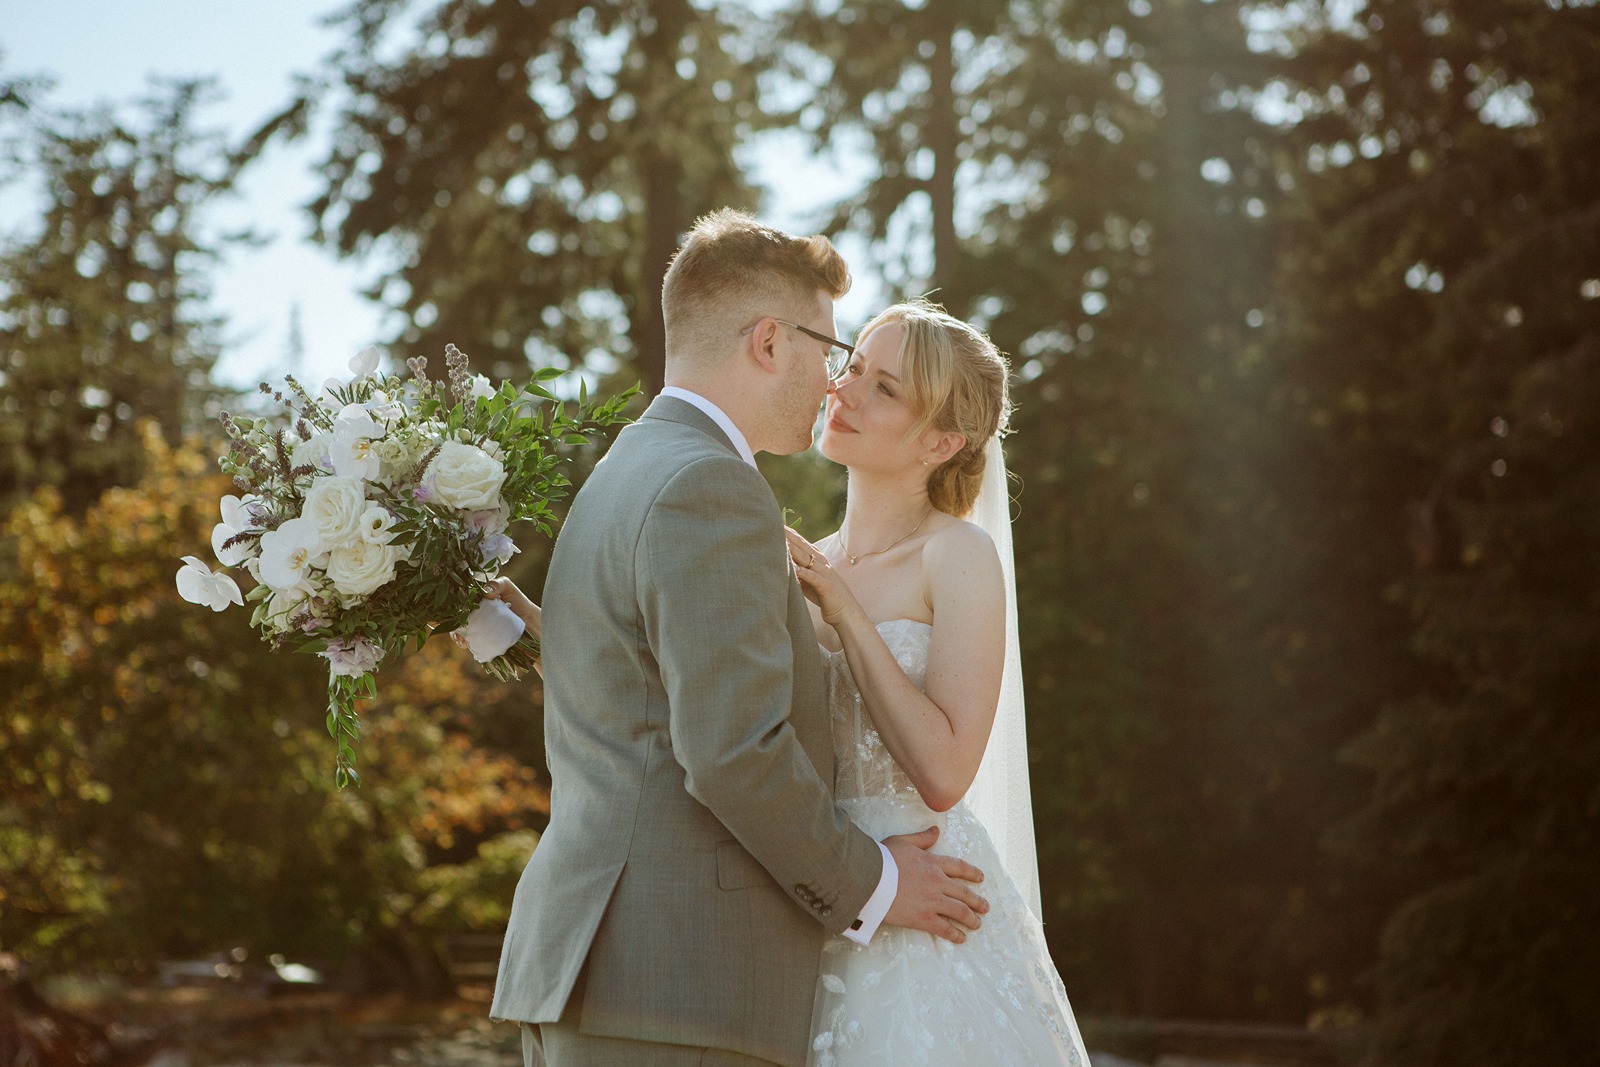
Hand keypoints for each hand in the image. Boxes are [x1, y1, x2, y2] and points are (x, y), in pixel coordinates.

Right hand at [451, 577, 540, 649]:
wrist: (527, 619)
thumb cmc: (516, 600)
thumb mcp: (507, 587)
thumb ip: (497, 584)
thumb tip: (487, 593)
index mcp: (473, 598)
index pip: (457, 601)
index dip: (452, 606)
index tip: (454, 612)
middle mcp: (471, 611)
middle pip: (455, 617)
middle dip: (452, 623)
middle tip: (457, 629)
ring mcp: (475, 624)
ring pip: (459, 629)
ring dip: (456, 635)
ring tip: (462, 641)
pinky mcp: (480, 636)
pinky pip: (469, 639)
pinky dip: (465, 642)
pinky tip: (466, 645)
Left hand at [783, 527, 859, 628]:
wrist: (846, 612)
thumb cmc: (825, 596)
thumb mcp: (809, 581)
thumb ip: (798, 571)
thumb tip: (780, 564)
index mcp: (818, 560)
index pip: (801, 543)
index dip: (789, 533)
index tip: (775, 525)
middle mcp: (822, 563)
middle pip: (803, 546)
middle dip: (789, 536)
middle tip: (775, 526)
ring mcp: (826, 574)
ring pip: (808, 559)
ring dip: (794, 550)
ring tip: (782, 541)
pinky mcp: (827, 587)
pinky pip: (815, 578)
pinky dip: (806, 573)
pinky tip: (796, 569)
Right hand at [881, 826, 987, 943]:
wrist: (869, 877)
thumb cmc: (882, 858)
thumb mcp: (902, 841)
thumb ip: (922, 838)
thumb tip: (936, 831)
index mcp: (933, 862)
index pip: (960, 867)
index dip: (973, 873)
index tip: (981, 878)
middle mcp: (937, 881)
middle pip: (964, 892)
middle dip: (977, 901)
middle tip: (985, 907)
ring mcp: (932, 900)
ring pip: (960, 911)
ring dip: (971, 918)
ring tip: (977, 923)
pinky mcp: (923, 917)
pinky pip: (944, 928)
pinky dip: (955, 934)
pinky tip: (961, 938)